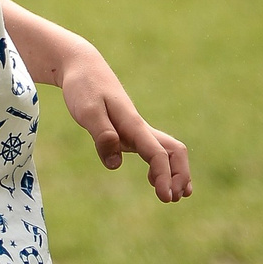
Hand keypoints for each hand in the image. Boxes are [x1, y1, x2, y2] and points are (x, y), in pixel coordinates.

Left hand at [60, 49, 191, 202]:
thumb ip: (102, 135)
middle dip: (180, 175)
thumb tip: (116, 163)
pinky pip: (154, 149)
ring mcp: (136, 128)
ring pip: (168, 150)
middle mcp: (139, 127)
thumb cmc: (83, 86)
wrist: (82, 65)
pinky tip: (154, 178)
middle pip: (174, 150)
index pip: (156, 153)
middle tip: (172, 198)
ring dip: (175, 171)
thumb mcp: (86, 110)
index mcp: (132, 123)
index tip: (164, 197)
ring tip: (171, 195)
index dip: (164, 176)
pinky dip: (162, 165)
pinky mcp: (129, 130)